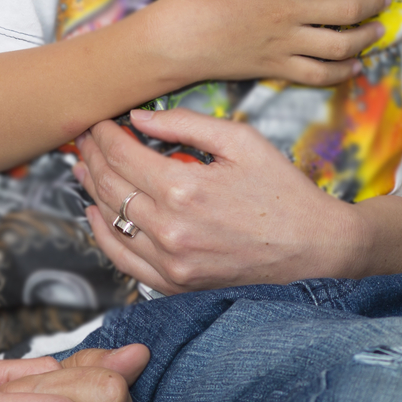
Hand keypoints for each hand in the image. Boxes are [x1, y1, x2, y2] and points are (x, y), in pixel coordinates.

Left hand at [71, 107, 367, 292]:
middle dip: (92, 156)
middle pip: (109, 186)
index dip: (104, 134)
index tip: (100, 121)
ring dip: (91, 190)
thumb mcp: (241, 141)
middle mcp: (170, 229)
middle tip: (85, 139)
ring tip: (84, 168)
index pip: (121, 155)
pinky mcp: (175, 284)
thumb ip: (186, 125)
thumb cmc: (284, 192)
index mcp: (184, 188)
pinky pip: (122, 259)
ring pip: (109, 221)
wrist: (317, 251)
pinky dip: (102, 234)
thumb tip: (139, 117)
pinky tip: (96, 214)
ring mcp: (170, 262)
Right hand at [148, 0, 387, 88]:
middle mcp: (285, 12)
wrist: (176, 41)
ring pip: (339, 44)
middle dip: (373, 2)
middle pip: (345, 8)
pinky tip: (354, 66)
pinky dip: (341, 72)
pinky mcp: (276, 68)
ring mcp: (283, 43)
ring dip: (366, 37)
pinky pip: (318, 74)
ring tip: (377, 30)